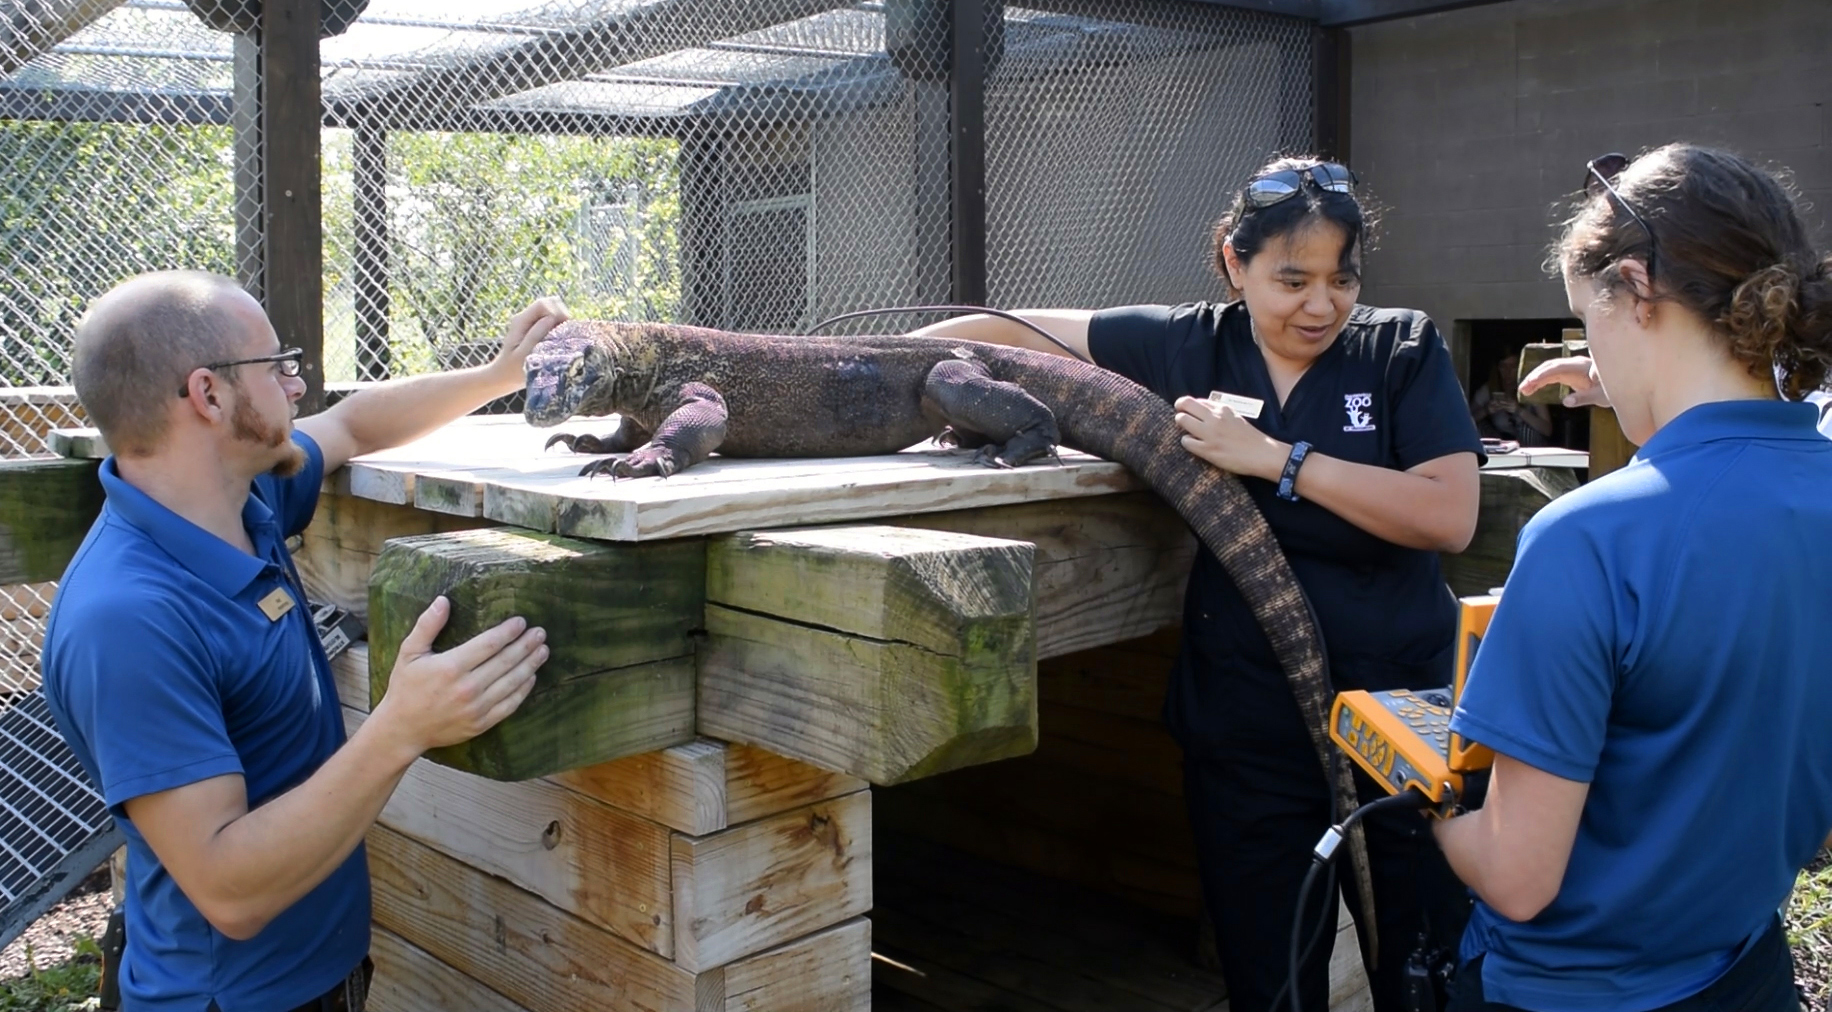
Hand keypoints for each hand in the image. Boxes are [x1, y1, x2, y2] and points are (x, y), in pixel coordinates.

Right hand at [371, 596, 547, 756]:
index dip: (508, 631)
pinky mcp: (482, 723)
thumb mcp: (409, 652)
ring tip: (543, 650)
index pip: (489, 644)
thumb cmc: (406, 687)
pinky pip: (510, 705)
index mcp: (451, 667)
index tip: (521, 621)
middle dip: (526, 644)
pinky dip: (523, 690)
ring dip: (531, 664)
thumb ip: (427, 625)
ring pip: (512, 682)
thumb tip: (443, 601)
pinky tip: (531, 677)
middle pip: (506, 661)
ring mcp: (476, 708)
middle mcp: (467, 687)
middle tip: (540, 632)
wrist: (403, 729)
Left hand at [487, 297, 570, 388]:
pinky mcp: (538, 329)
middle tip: (564, 335)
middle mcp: (526, 318)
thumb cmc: (512, 370)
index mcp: (521, 321)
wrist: (503, 377)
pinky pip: (554, 322)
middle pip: (551, 303)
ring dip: (562, 323)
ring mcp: (532, 323)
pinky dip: (560, 328)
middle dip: (562, 316)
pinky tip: (559, 342)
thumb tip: (552, 319)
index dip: (557, 312)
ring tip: (561, 340)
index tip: (564, 329)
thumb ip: (536, 335)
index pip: (544, 304)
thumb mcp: (523, 355)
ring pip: (555, 311)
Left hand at [1172, 395, 1288, 479]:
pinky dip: (1187, 442)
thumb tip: (1201, 408)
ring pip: (1181, 420)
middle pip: (1185, 404)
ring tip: (1188, 431)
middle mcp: (1215, 418)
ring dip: (1180, 424)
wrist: (1263, 454)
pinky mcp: (1208, 449)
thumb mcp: (1235, 417)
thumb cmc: (1250, 438)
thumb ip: (1219, 412)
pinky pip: (1186, 441)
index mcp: (1223, 409)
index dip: (1191, 407)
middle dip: (1180, 409)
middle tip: (1181, 417)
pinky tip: (1194, 445)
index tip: (1192, 413)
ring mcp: (1210, 433)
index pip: (1197, 401)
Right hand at [1518, 356, 1609, 407]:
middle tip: (1523, 389)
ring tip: (1524, 391)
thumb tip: (1566, 401)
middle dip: (1535, 376)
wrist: (1626, 382)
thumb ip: (1584, 397)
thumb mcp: (1602, 395)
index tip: (1532, 382)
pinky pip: (1552, 376)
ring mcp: (1572, 369)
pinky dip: (1542, 382)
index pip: (1558, 368)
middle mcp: (1575, 365)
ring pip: (1549, 371)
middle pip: (1550, 367)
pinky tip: (1533, 389)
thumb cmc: (1615, 388)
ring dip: (1536, 379)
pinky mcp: (1570, 375)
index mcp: (1582, 367)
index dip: (1543, 374)